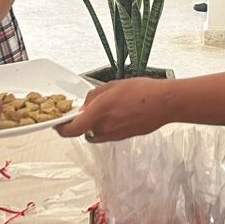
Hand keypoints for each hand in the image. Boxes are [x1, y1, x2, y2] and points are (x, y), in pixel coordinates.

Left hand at [56, 78, 172, 142]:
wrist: (165, 103)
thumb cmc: (143, 91)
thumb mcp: (112, 86)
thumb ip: (94, 97)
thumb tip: (85, 105)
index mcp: (99, 112)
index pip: (71, 130)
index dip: (61, 129)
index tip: (59, 124)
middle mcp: (104, 127)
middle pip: (84, 129)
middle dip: (85, 119)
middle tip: (91, 107)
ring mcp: (114, 135)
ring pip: (96, 132)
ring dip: (96, 123)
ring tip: (110, 109)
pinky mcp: (124, 138)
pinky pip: (108, 134)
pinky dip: (108, 126)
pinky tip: (120, 113)